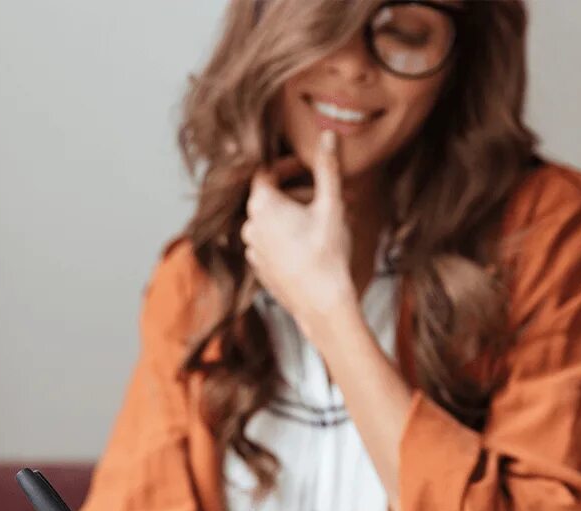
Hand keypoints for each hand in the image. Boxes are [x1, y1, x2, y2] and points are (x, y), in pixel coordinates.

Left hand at [242, 130, 353, 338]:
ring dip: (295, 215)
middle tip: (328, 196)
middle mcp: (249, 226)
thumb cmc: (327, 253)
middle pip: (270, 196)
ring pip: (272, 221)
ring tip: (326, 221)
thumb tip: (328, 135)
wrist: (323, 304)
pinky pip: (272, 243)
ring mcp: (252, 251)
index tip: (309, 167)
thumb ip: (327, 168)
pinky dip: (288, 237)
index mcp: (261, 204)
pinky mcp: (260, 270)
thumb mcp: (331, 204)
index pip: (267, 171)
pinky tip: (314, 244)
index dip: (289, 165)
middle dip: (299, 192)